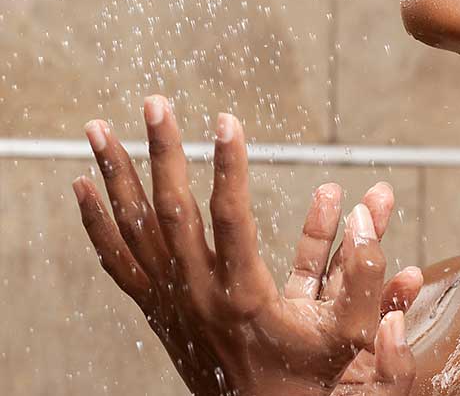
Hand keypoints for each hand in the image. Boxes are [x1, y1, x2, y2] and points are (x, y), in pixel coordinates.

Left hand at [71, 94, 422, 395]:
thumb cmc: (308, 375)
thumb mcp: (351, 333)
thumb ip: (364, 272)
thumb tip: (365, 210)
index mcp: (244, 296)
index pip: (229, 216)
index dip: (229, 165)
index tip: (227, 121)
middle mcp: (198, 295)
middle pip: (169, 211)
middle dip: (162, 152)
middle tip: (155, 103)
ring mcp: (170, 301)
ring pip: (132, 230)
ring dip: (115, 176)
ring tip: (97, 130)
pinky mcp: (157, 307)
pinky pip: (116, 260)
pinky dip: (95, 222)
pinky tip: (82, 186)